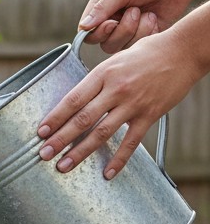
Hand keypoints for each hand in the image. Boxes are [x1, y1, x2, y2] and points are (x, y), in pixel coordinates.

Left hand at [37, 29, 201, 179]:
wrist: (184, 50)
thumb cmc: (146, 53)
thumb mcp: (114, 60)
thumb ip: (95, 81)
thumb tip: (73, 102)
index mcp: (103, 74)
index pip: (73, 99)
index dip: (55, 117)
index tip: (40, 132)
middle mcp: (116, 89)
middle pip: (82, 119)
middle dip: (60, 139)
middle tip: (42, 154)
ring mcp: (134, 104)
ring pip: (102, 133)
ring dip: (80, 152)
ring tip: (63, 166)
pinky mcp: (150, 114)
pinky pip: (131, 142)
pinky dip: (119, 159)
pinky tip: (107, 173)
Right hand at [77, 0, 198, 53]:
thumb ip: (101, 9)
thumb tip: (83, 28)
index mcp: (101, 8)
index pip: (87, 32)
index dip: (98, 32)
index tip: (112, 22)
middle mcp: (111, 21)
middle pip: (104, 43)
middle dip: (122, 30)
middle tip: (135, 11)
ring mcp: (127, 30)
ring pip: (120, 47)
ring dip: (136, 30)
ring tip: (147, 13)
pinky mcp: (143, 36)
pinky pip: (137, 46)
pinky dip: (147, 32)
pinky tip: (154, 18)